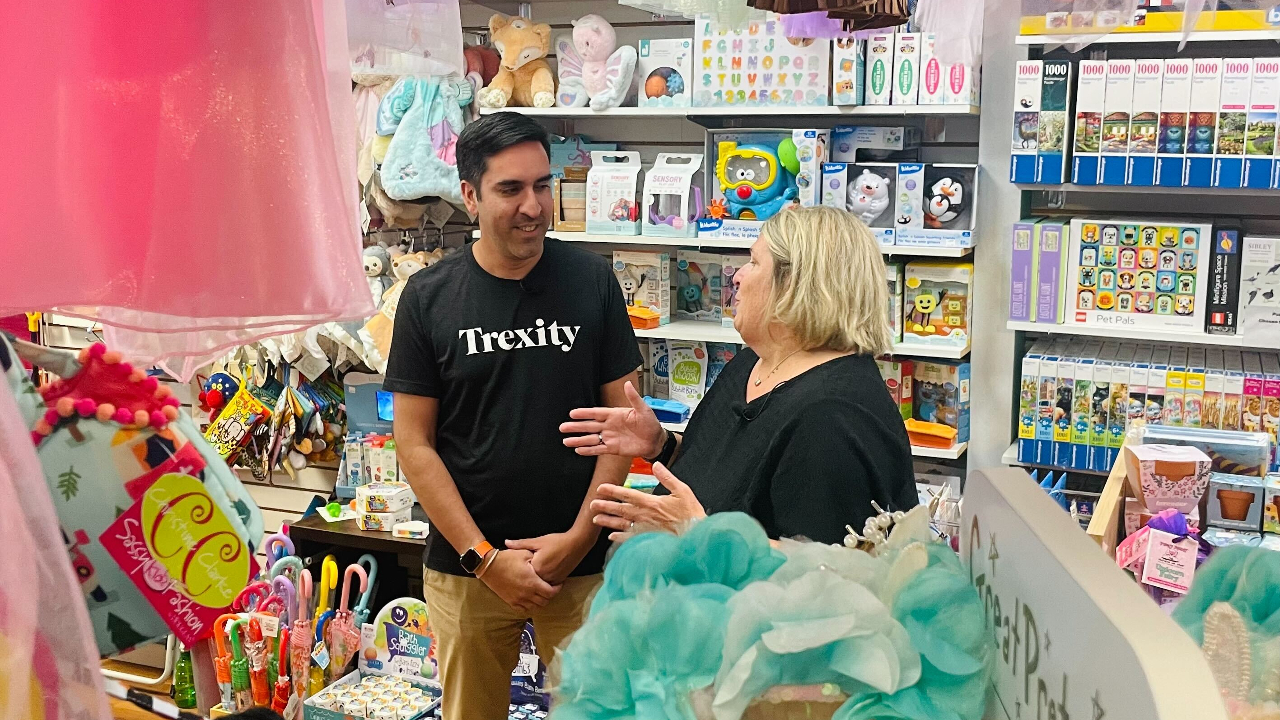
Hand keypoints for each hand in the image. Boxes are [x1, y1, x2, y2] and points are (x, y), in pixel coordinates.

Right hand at [478, 550, 559, 612]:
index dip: (557, 588)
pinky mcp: (510, 602)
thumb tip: (547, 562)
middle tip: (550, 587)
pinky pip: (523, 610)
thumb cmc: (507, 558)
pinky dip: (529, 606)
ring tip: (541, 593)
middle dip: (550, 595)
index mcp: (532, 582)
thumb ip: (537, 559)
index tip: (558, 583)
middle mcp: (527, 594)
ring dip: (540, 601)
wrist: (488, 565)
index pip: (551, 592)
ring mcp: (518, 599)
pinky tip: (530, 599)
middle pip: (545, 601)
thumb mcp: (525, 553)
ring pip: (535, 607)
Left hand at [505, 529, 592, 584]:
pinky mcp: (560, 580)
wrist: (577, 543)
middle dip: (526, 576)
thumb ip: (521, 544)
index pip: (523, 573)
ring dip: (536, 580)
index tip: (515, 565)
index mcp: (536, 567)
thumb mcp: (538, 541)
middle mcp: (544, 577)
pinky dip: (544, 581)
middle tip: (522, 571)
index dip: (519, 569)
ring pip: (540, 584)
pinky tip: (543, 574)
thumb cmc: (556, 541)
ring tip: (533, 572)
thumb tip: (506, 543)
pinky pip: (548, 584)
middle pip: (531, 580)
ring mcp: (553, 580)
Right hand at [560, 381, 664, 457]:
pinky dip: (589, 450)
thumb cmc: (651, 424)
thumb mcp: (643, 409)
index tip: (572, 413)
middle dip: (576, 427)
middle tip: (563, 427)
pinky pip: (598, 449)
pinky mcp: (613, 449)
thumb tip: (628, 383)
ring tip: (566, 441)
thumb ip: (633, 398)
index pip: (596, 413)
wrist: (656, 441)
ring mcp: (610, 438)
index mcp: (615, 414)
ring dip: (579, 440)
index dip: (584, 413)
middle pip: (589, 426)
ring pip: (591, 439)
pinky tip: (578, 450)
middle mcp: (609, 426)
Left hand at [589, 463, 705, 541]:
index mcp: (652, 503)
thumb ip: (667, 477)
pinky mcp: (647, 539)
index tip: (601, 488)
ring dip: (607, 521)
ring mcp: (644, 529)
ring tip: (596, 519)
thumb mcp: (682, 491)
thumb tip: (656, 465)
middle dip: (604, 506)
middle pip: (620, 510)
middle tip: (592, 504)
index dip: (613, 491)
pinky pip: (629, 539)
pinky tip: (611, 537)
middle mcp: (644, 516)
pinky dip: (619, 538)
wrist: (695, 536)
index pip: (627, 495)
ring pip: (621, 524)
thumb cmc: (690, 514)